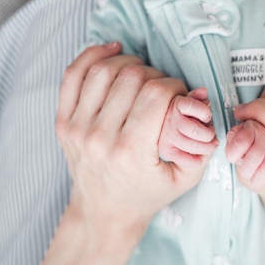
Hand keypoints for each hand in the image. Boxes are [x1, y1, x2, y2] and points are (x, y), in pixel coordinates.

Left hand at [55, 43, 204, 238]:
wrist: (104, 212)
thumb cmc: (147, 194)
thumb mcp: (185, 177)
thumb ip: (201, 141)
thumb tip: (201, 98)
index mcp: (130, 152)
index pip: (155, 94)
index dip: (173, 86)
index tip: (178, 95)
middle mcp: (99, 138)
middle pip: (131, 78)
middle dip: (154, 75)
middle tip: (161, 88)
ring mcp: (77, 128)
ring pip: (103, 71)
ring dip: (127, 63)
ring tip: (141, 73)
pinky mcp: (63, 122)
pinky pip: (73, 75)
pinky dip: (93, 56)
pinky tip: (112, 51)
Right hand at [158, 87, 217, 170]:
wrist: (158, 119)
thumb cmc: (179, 111)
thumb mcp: (187, 100)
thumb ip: (197, 96)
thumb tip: (203, 92)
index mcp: (176, 105)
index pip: (193, 107)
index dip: (205, 113)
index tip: (207, 116)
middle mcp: (170, 121)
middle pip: (197, 131)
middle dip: (209, 133)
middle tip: (211, 133)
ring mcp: (167, 137)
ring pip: (194, 146)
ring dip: (207, 146)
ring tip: (209, 143)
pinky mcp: (167, 150)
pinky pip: (187, 160)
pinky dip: (197, 160)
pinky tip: (200, 155)